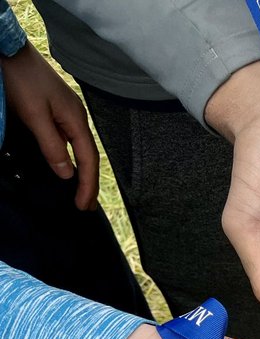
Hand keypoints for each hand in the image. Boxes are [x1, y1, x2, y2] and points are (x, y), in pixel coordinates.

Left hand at [0, 44, 98, 209]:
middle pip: (88, 156)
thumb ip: (52, 145)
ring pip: (78, 148)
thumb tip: (66, 173)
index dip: (87, 185)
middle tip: (85, 205)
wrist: (8, 50)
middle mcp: (76, 117)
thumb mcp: (34, 115)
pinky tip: (66, 164)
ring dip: (80, 171)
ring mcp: (66, 112)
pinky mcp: (55, 109)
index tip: (83, 205)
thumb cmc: (21, 78)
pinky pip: (68, 139)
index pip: (88, 160)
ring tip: (79, 190)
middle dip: (89, 182)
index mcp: (76, 120)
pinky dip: (70, 157)